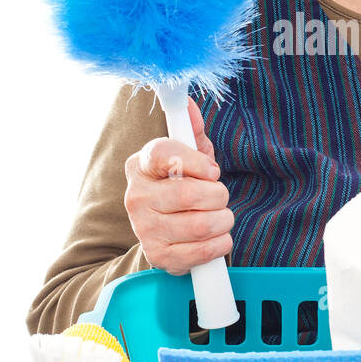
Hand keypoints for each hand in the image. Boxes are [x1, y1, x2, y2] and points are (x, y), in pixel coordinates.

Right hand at [123, 97, 233, 274]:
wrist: (165, 231)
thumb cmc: (181, 186)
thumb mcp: (187, 156)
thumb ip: (191, 131)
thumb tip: (189, 105)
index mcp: (141, 165)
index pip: (165, 153)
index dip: (197, 161)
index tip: (213, 170)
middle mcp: (136, 196)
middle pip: (189, 194)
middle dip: (218, 195)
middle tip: (220, 196)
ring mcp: (144, 228)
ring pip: (200, 224)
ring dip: (223, 220)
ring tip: (221, 216)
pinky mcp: (158, 256)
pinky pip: (203, 251)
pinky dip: (221, 243)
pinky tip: (218, 236)